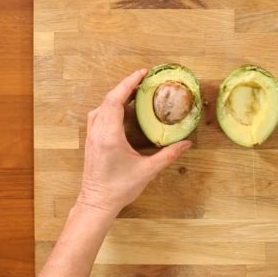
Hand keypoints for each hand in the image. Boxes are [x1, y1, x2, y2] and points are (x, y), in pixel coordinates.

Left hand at [76, 69, 191, 219]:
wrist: (97, 203)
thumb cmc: (120, 188)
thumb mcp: (148, 171)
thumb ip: (168, 155)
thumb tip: (186, 143)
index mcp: (110, 135)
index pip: (116, 100)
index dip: (128, 83)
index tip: (142, 73)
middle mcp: (98, 131)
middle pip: (109, 99)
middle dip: (126, 86)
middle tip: (143, 80)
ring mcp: (91, 135)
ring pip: (102, 106)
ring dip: (117, 96)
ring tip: (135, 93)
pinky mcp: (91, 140)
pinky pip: (98, 115)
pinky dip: (110, 106)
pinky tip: (122, 110)